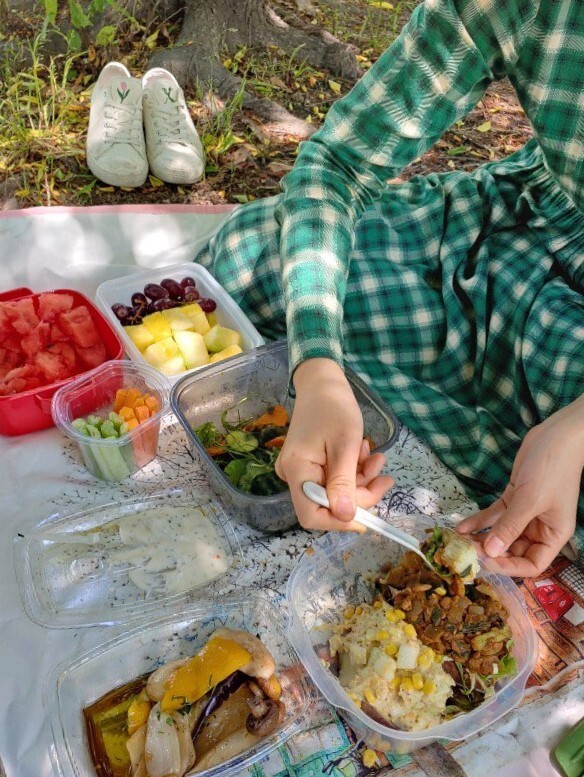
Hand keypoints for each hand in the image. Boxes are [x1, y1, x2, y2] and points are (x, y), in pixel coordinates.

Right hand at [275, 358, 393, 530]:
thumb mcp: (345, 444)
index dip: (340, 522)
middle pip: (327, 504)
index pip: (311, 515)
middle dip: (360, 495)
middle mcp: (293, 475)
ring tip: (376, 458)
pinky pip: (334, 479)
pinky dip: (354, 471)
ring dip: (361, 480)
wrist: (323, 382)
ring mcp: (302, 470)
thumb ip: (344, 482)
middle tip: (384, 477)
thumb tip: (345, 517)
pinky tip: (364, 452)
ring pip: (335, 492)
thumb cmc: (333, 406)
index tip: (370, 517)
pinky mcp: (312, 465)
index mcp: (296, 470)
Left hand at [457, 396, 583, 576]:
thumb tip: (491, 552)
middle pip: (512, 550)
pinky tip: (461, 526)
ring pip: (500, 532)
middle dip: (489, 553)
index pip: (531, 564)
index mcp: (553, 535)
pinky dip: (479, 520)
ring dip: (480, 538)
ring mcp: (525, 513)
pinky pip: (495, 515)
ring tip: (457, 543)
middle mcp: (539, 528)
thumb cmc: (552, 469)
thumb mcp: (530, 500)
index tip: (485, 563)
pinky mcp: (514, 497)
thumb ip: (510, 527)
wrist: (555, 435)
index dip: (509, 568)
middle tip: (464, 552)